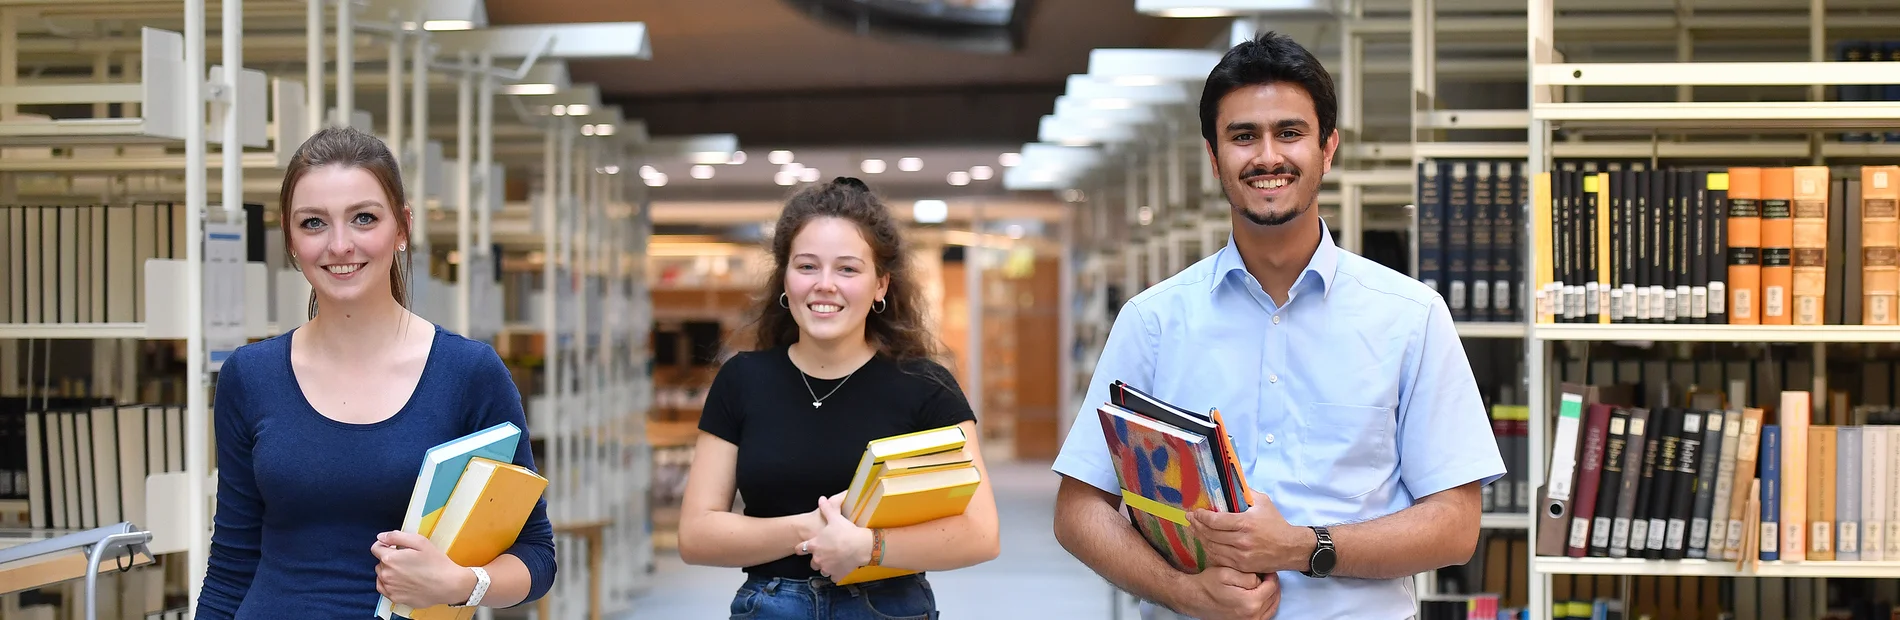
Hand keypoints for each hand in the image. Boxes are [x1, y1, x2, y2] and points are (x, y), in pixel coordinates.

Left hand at [369, 531, 475, 608]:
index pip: (376, 548)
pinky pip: (384, 588)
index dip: (384, 544)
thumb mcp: (420, 542)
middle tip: (406, 559)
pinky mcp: (395, 598)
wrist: (448, 585)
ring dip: (389, 571)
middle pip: (380, 562)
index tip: (394, 546)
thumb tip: (381, 537)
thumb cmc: (436, 562)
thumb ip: (397, 536)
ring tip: (406, 571)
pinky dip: (389, 584)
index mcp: (390, 558)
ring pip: (381, 575)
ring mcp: (390, 588)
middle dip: (389, 558)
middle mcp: (386, 574)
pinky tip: (401, 581)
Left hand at [796, 492, 871, 579]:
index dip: (802, 548)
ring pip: (822, 570)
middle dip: (817, 559)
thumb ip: (826, 509)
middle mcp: (818, 559)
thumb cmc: (846, 531)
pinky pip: (833, 577)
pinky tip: (841, 567)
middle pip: (812, 563)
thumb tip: (821, 499)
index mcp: (814, 545)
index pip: (800, 549)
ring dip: (826, 566)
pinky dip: (836, 573)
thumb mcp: (835, 518)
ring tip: (835, 560)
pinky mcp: (836, 575)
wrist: (860, 546)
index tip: (805, 547)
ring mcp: (827, 568)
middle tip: (826, 553)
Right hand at [1169, 566, 1280, 619]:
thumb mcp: (1227, 573)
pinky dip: (1267, 604)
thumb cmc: (1208, 584)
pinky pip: (1265, 615)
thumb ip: (1248, 576)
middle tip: (1265, 574)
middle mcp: (1253, 616)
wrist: (1194, 599)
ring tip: (1263, 584)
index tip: (1266, 568)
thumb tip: (1261, 579)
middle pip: (1274, 597)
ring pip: (1272, 607)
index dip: (1271, 574)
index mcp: (1250, 602)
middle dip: (1272, 584)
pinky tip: (1260, 596)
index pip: (1272, 586)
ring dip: (1271, 594)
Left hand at [1187, 490, 1308, 574]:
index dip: (1202, 516)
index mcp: (1246, 523)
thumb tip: (1230, 482)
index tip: (1196, 512)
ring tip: (1194, 530)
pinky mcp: (1242, 566)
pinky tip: (1205, 542)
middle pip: (1211, 534)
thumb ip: (1245, 493)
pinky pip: (1219, 558)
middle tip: (1190, 519)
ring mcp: (1241, 556)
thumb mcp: (1263, 502)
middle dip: (1197, 525)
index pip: (1216, 520)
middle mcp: (1242, 541)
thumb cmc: (1276, 523)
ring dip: (1200, 538)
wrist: (1290, 548)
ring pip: (1212, 547)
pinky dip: (1210, 550)